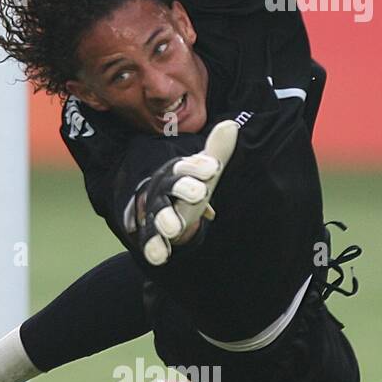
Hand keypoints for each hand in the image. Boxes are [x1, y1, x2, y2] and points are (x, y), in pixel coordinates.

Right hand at [124, 120, 239, 265]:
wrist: (166, 207)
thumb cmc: (190, 186)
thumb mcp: (205, 170)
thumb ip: (217, 150)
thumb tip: (230, 124)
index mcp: (178, 173)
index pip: (186, 167)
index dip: (197, 167)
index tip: (213, 168)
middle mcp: (164, 191)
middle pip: (171, 188)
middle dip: (183, 189)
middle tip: (199, 193)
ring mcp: (157, 213)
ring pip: (159, 215)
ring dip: (165, 220)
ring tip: (173, 229)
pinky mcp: (153, 235)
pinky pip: (151, 241)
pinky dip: (154, 248)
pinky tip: (160, 256)